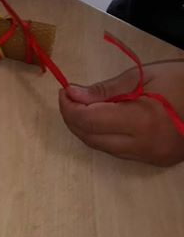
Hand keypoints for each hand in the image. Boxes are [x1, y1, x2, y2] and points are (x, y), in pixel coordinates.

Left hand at [59, 60, 183, 165]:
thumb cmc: (181, 81)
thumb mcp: (142, 76)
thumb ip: (105, 89)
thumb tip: (72, 94)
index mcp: (140, 121)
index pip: (87, 121)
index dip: (69, 107)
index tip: (65, 91)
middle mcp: (143, 146)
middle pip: (90, 138)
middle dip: (72, 118)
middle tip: (70, 97)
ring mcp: (151, 157)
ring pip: (102, 148)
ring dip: (86, 128)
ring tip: (85, 105)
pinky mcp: (157, 161)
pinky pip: (118, 151)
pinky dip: (104, 136)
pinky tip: (104, 119)